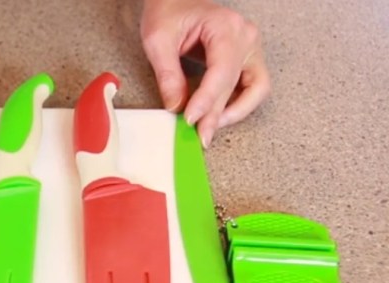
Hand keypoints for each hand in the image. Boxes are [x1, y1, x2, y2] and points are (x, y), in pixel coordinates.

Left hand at [139, 0, 270, 146]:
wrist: (175, 0)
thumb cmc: (169, 11)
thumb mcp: (158, 40)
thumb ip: (168, 75)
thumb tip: (176, 107)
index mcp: (226, 26)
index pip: (222, 71)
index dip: (207, 99)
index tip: (190, 119)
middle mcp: (245, 36)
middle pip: (237, 84)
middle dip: (217, 113)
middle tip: (200, 135)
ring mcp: (250, 47)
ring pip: (257, 88)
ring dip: (236, 111)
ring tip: (211, 128)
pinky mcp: (246, 58)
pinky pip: (252, 86)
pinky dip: (238, 104)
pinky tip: (218, 115)